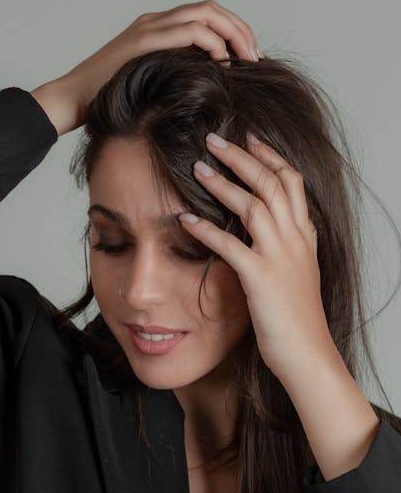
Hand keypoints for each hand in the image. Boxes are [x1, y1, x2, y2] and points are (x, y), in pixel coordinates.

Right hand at [31, 0, 262, 134]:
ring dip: (232, 33)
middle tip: (256, 57)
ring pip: (205, 14)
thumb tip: (204, 94)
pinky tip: (222, 63)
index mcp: (158, 30)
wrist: (73, 100)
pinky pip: (189, 31)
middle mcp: (155, 21)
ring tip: (246, 59)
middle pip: (211, 9)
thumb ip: (173, 80)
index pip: (206, 17)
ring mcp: (149, 27)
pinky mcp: (144, 41)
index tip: (248, 57)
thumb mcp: (149, 88)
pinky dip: (212, 43)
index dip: (233, 32)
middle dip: (240, 29)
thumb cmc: (108, 102)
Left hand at [178, 132, 336, 382]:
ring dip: (223, 183)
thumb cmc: (297, 321)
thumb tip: (267, 234)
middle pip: (271, 183)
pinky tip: (185, 219)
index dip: (270, 157)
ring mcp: (280, 258)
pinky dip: (206, 229)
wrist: (307, 354)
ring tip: (198, 167)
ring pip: (254, 205)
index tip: (249, 138)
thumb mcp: (297, 276)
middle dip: (242, 157)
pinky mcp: (261, 279)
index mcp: (304, 237)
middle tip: (213, 140)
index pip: (291, 183)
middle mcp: (295, 240)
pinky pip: (230, 245)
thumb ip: (285, 250)